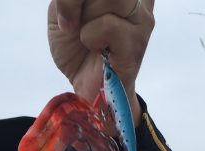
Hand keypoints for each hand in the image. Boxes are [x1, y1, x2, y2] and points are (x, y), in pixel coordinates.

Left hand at [48, 0, 154, 125]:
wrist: (85, 87)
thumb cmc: (76, 48)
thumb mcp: (62, 9)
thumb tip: (79, 2)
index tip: (70, 11)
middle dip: (77, 0)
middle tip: (72, 20)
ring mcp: (142, 17)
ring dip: (85, 17)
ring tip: (86, 35)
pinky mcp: (138, 41)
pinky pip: (108, 25)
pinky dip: (91, 37)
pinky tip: (96, 49)